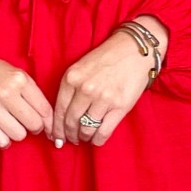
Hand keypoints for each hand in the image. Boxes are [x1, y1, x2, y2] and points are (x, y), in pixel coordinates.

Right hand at [0, 50, 53, 150]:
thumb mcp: (15, 74)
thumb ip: (32, 94)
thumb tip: (48, 121)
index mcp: (20, 80)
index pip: (45, 110)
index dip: (49, 122)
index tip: (48, 127)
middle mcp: (7, 93)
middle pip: (35, 125)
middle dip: (34, 127)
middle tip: (26, 122)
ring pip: (19, 135)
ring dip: (17, 132)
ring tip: (9, 123)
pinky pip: (1, 141)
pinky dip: (3, 139)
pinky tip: (0, 130)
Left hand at [52, 30, 154, 146]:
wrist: (135, 50)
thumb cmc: (107, 58)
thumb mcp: (81, 67)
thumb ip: (71, 87)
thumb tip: (62, 115)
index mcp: (72, 78)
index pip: (59, 110)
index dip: (56, 128)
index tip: (55, 137)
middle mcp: (85, 89)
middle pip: (71, 122)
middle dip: (69, 135)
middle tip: (70, 140)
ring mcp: (103, 98)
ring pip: (86, 129)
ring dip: (83, 137)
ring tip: (84, 138)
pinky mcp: (119, 106)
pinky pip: (103, 131)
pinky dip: (98, 140)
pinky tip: (96, 140)